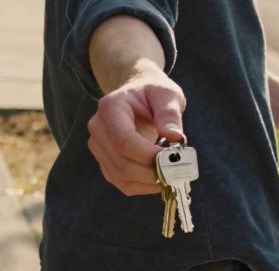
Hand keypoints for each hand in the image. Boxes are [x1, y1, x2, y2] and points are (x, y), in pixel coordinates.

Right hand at [86, 66, 186, 195]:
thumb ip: (170, 114)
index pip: (124, 140)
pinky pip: (123, 183)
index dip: (149, 155)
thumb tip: (175, 138)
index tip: (174, 158)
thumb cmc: (153, 92)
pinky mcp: (105, 162)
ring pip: (122, 177)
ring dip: (150, 182)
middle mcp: (98, 128)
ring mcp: (98, 147)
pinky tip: (160, 176)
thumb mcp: (167, 94)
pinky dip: (144, 185)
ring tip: (173, 174)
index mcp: (110, 107)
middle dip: (153, 172)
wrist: (136, 95)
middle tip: (179, 170)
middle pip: (122, 163)